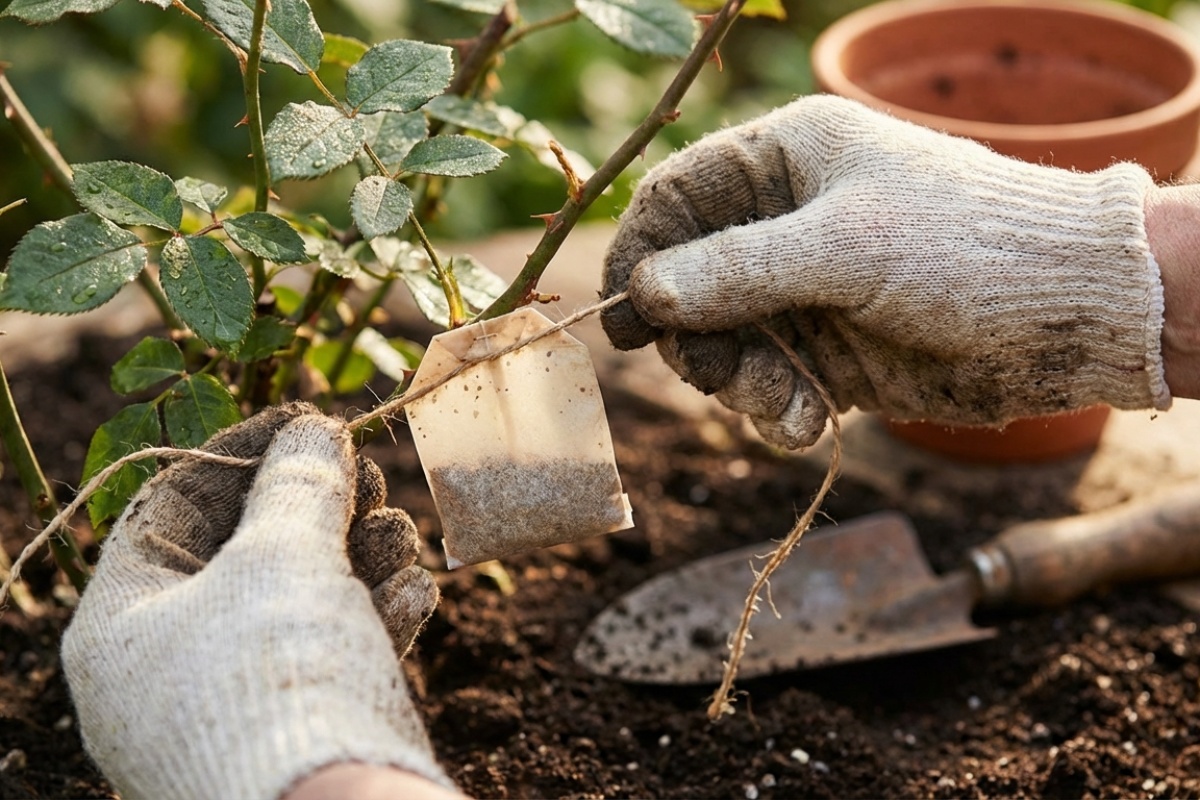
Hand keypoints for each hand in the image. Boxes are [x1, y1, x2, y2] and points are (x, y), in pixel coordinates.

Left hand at [61, 403, 454, 799]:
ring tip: (398, 532)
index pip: (169, 508)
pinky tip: (414, 592)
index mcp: (122, 624)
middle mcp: (166, 669)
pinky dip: (371, 614)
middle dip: (313, 505)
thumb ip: (296, 483)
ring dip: (354, 555)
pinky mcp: (296, 730)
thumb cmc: (282, 675)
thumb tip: (314, 431)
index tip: (307, 417)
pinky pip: (327, 653)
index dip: (240, 449)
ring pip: (294, 600)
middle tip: (366, 470)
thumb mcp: (282, 557)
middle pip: (241, 552)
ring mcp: (232, 704)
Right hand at [601, 95, 1170, 448]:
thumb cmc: (966, 247)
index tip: (625, 320)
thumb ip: (738, 269)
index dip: (642, 254)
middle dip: (697, 338)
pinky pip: (766, 385)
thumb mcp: (845, 248)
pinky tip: (808, 424)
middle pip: (687, 283)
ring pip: (722, 344)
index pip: (678, 198)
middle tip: (718, 375)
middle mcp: (784, 224)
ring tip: (785, 407)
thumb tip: (643, 292)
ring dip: (739, 385)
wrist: (1069, 316)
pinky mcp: (827, 352)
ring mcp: (804, 291)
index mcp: (786, 162)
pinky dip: (774, 411)